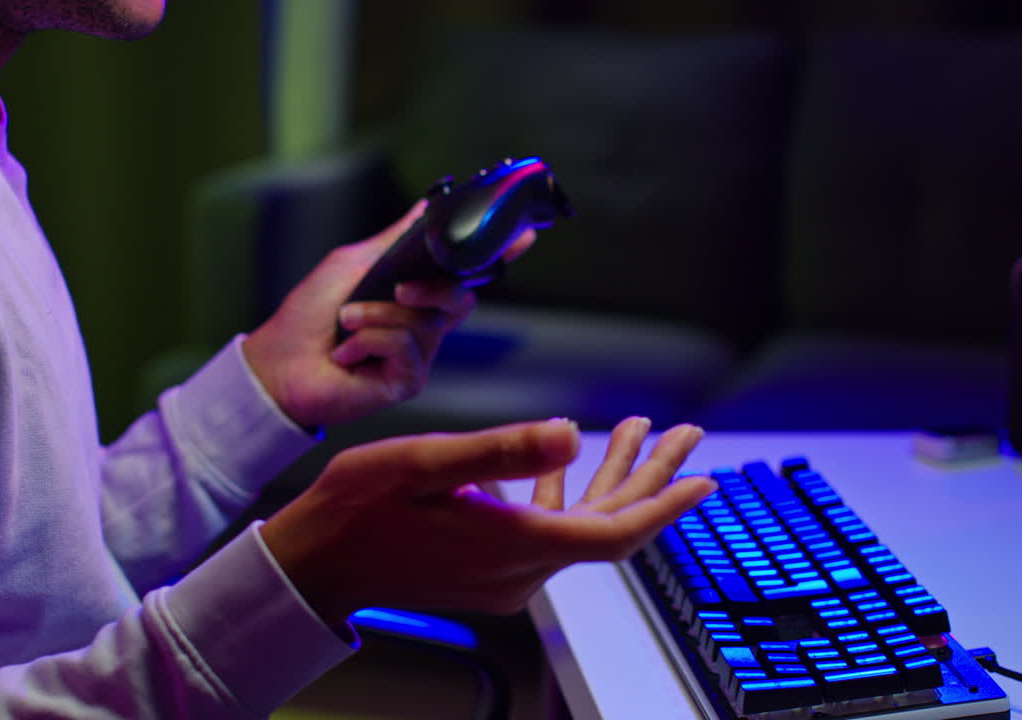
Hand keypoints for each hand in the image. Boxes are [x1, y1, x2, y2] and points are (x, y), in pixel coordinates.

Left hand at [241, 201, 535, 428]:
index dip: (498, 254)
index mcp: (416, 296)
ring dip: (377, 316)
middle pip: (461, 299)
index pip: (466, 274)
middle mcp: (424, 327)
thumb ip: (396, 240)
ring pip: (425, 322)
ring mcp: (419, 357)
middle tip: (399, 290)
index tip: (525, 233)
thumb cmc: (309, 317)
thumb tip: (428, 205)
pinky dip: (371, 340)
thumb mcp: (353, 264)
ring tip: (346, 324)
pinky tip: (348, 353)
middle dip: (431, 289)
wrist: (279, 365)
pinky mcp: (407, 382)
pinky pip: (406, 347)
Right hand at [260, 417, 716, 630]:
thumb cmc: (357, 509)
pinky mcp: (490, 569)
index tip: (704, 479)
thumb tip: (572, 433)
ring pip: (581, 525)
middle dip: (651, 477)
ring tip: (638, 430)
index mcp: (510, 542)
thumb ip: (501, 451)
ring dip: (612, 478)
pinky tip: (566, 459)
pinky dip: (568, 492)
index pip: (613, 532)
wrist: (316, 564)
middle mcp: (519, 568)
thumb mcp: (422, 463)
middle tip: (685, 434)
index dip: (664, 504)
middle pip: (608, 527)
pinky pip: (549, 531)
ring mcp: (506, 574)